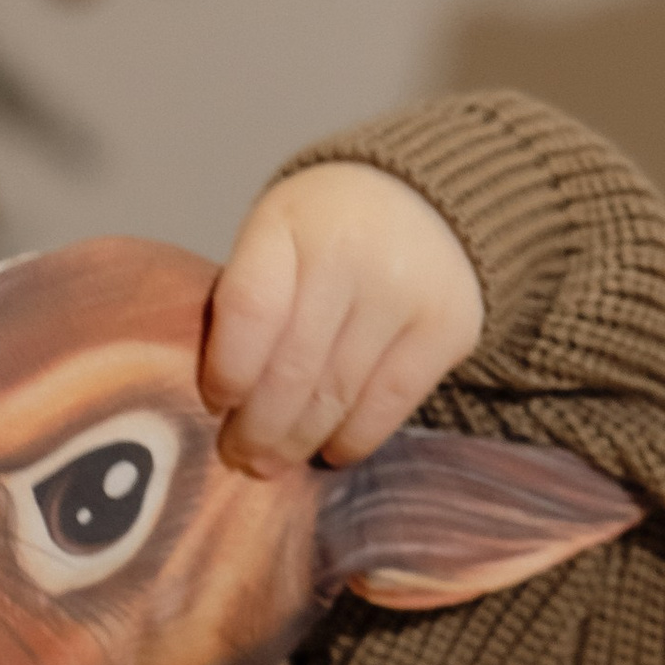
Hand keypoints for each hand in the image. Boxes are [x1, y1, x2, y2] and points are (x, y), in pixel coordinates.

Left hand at [202, 161, 481, 476]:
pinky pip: (389, 404)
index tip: (216, 403)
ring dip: (298, 441)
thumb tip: (222, 407)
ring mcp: (406, 294)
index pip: (250, 311)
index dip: (228, 371)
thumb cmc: (323, 234)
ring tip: (273, 462)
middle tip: (239, 457)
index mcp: (291, 225)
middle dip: (257, 427)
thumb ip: (245, 303)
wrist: (425, 202)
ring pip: (337, 394)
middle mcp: (352, 256)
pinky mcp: (448, 328)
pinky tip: (329, 450)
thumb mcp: (271, 238)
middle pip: (292, 367)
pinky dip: (353, 438)